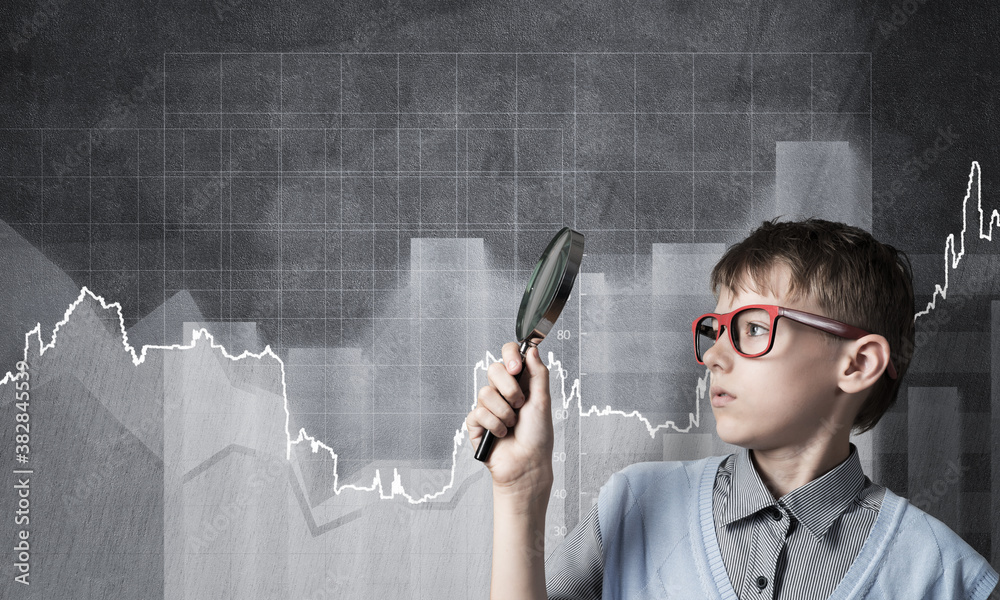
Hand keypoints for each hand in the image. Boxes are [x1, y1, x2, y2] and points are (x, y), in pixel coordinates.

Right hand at [466, 342, 553, 495]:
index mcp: (519, 382)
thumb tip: (533, 349)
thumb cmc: (538, 436)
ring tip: (512, 425)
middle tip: (519, 404)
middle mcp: (502, 391)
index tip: (516, 367)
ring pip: (485, 393)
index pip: (509, 355)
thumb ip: (538, 373)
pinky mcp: (476, 422)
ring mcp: (487, 406)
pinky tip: (501, 434)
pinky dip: (495, 425)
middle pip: (493, 369)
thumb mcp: (543, 400)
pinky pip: (478, 413)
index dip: (509, 355)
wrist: (527, 464)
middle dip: (509, 388)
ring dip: (504, 412)